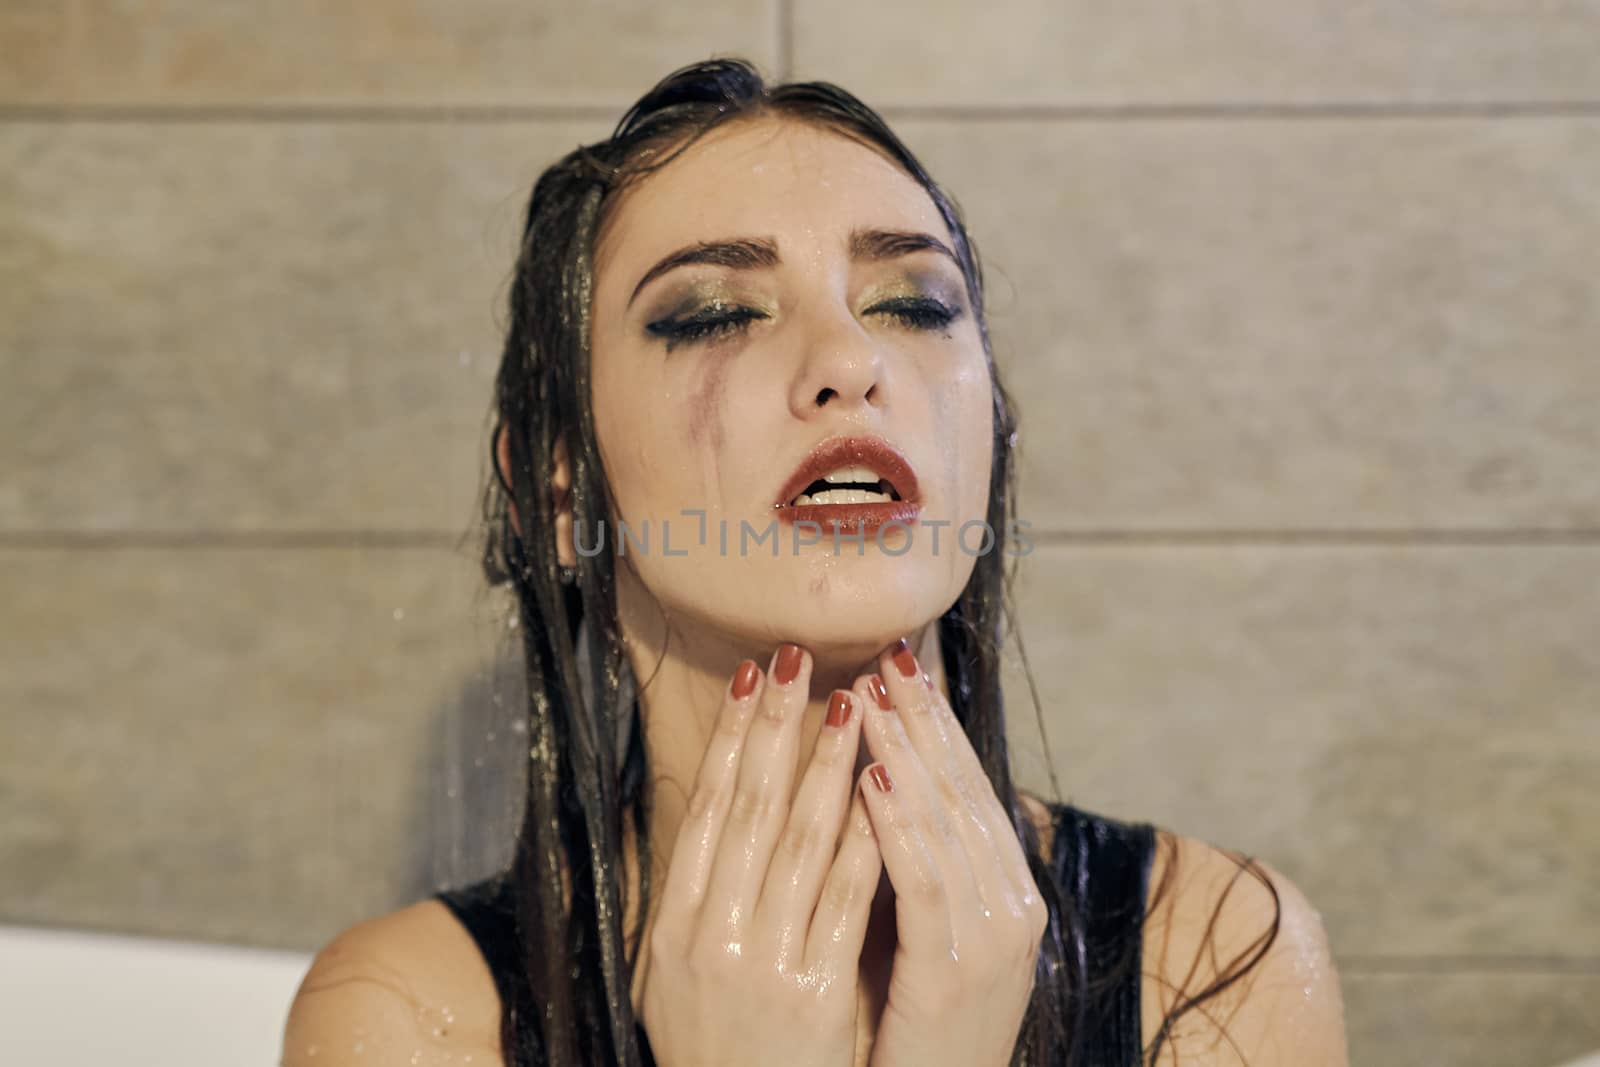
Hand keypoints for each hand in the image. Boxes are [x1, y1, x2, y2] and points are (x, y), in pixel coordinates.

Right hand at [639, 643, 884, 1066]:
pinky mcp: (813, 993)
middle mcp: (706, 938)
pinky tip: (882, 790)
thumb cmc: (714, 1052)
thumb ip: (688, 900)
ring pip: (799, 843)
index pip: (707, 811)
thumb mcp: (668, 979)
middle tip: (798, 657)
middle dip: (776, 726)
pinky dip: (863, 839)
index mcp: (669, 929)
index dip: (730, 739)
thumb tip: (693, 814)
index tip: (753, 677)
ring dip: (827, 765)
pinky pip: (845, 901)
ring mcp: (758, 964)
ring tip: (851, 703)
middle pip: (749, 810)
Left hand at [852, 638, 1048, 1066]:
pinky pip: (924, 878)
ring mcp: (992, 938)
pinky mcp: (957, 971)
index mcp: (1006, 895)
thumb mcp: (924, 940)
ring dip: (902, 748)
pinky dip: (897, 820)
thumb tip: (878, 791)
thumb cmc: (910, 1031)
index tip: (898, 667)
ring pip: (944, 821)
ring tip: (865, 692)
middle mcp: (1011, 906)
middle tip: (886, 653)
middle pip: (962, 790)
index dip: (934, 725)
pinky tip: (868, 772)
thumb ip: (914, 872)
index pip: (968, 789)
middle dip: (921, 717)